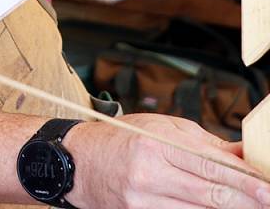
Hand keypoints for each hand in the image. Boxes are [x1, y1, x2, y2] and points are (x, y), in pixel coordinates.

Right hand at [67, 114, 269, 208]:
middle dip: (247, 201)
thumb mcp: (159, 127)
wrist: (77, 162)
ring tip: (250, 207)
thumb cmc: (120, 138)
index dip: (246, 179)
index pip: (211, 164)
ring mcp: (144, 200)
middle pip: (211, 193)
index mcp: (156, 143)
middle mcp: (150, 172)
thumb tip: (242, 155)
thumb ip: (202, 142)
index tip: (269, 187)